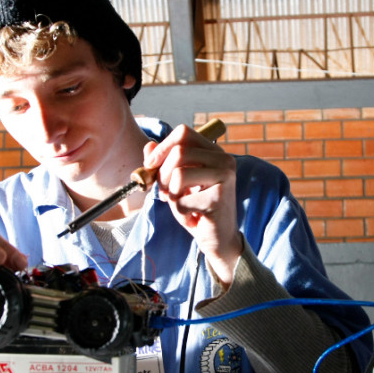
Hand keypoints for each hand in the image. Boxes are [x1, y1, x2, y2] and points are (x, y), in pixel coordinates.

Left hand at [143, 124, 242, 287]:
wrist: (219, 240)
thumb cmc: (198, 209)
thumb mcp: (178, 183)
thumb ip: (164, 163)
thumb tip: (149, 145)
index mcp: (214, 152)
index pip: (183, 133)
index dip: (162, 147)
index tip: (150, 165)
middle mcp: (224, 160)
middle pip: (178, 152)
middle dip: (163, 176)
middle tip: (166, 194)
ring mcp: (224, 177)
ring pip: (178, 175)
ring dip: (171, 196)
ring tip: (182, 207)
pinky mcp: (219, 198)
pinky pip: (181, 200)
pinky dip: (179, 213)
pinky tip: (193, 219)